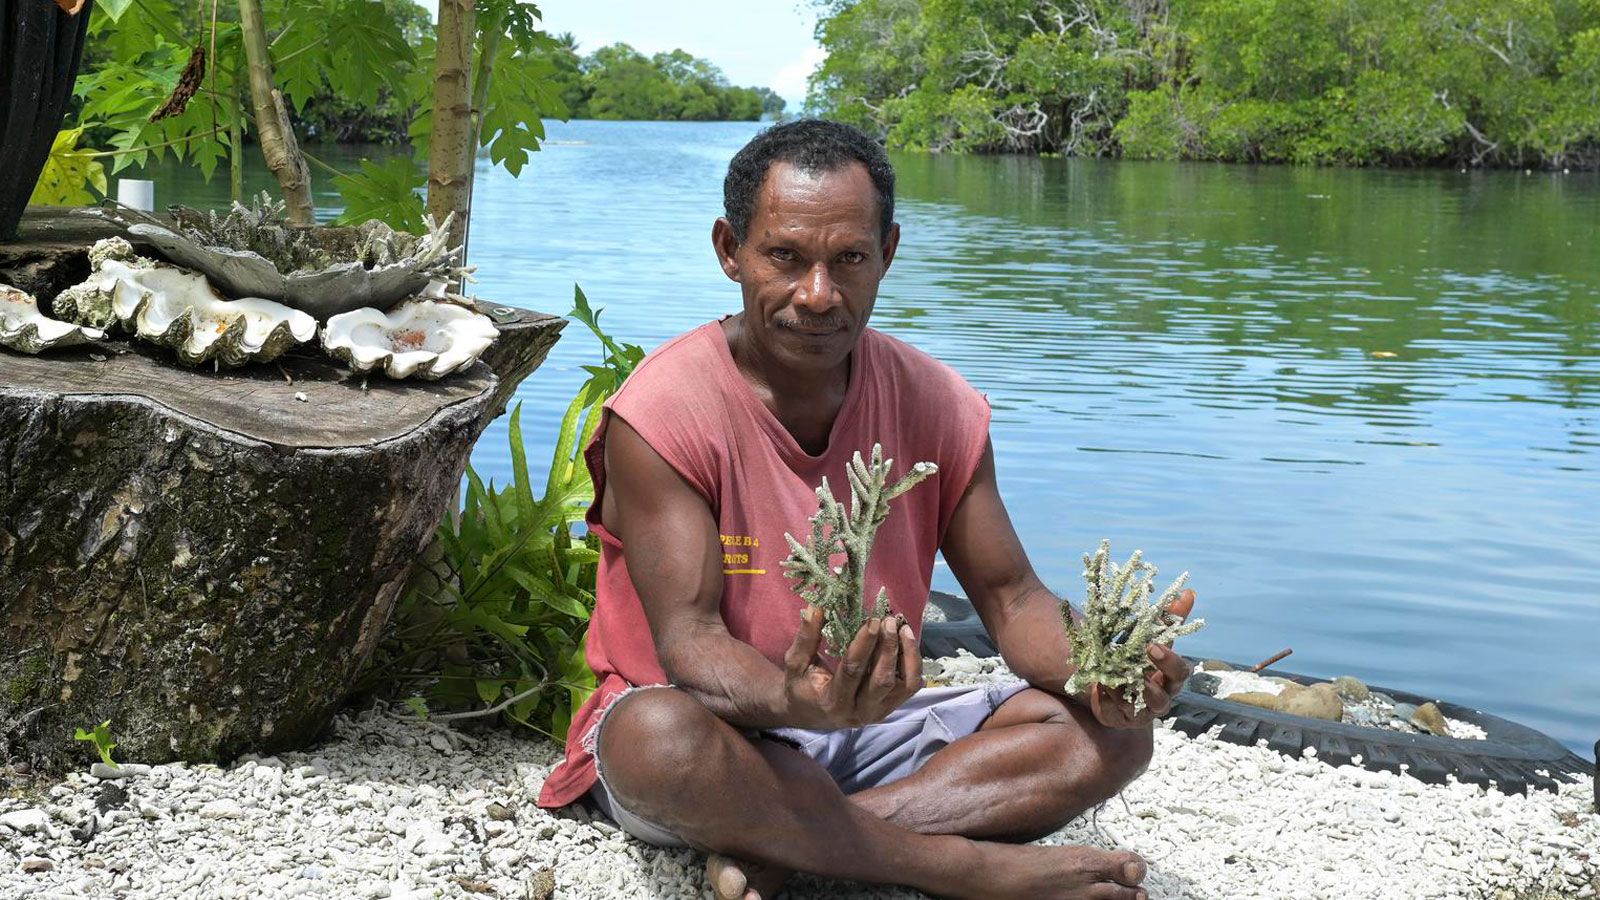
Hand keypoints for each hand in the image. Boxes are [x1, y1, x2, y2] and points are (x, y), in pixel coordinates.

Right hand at [781, 606, 922, 729]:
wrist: (810, 713)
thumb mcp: (796, 662)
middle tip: (889, 620)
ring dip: (907, 655)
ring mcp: (878, 712)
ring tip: (903, 629)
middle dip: (888, 647)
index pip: (853, 671)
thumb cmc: (801, 685)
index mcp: (833, 701)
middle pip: (882, 680)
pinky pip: (911, 687)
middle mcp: (859, 712)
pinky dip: (913, 664)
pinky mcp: (890, 708)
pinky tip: (907, 642)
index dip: (864, 644)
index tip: (873, 620)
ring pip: (904, 685)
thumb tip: (816, 607)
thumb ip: (806, 637)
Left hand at [1086, 588, 1196, 728]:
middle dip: (1148, 686)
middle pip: (1161, 699)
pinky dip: (1105, 698)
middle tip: (1131, 668)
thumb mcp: (1151, 639)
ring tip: (1108, 675)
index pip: (1180, 674)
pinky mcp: (1118, 720)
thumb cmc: (1139, 660)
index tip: (1152, 645)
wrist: (1115, 686)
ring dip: (1120, 689)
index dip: (1169, 661)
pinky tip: (1099, 686)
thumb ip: (1169, 619)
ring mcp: (1139, 715)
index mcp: (1170, 680)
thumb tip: (1188, 592)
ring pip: (1132, 705)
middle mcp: (1158, 701)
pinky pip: (1112, 713)